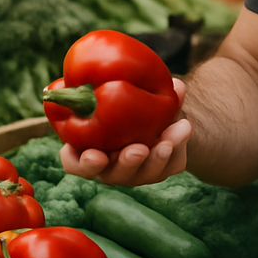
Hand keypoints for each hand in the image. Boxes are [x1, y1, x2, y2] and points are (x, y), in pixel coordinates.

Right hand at [59, 78, 190, 185]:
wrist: (161, 114)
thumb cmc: (130, 101)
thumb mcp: (132, 91)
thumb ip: (142, 85)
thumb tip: (169, 83)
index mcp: (89, 148)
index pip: (75, 163)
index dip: (82, 163)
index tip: (96, 154)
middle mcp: (110, 166)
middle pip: (112, 174)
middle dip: (126, 163)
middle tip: (138, 150)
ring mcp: (135, 172)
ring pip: (144, 173)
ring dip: (156, 159)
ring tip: (166, 142)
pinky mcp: (160, 170)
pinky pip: (169, 166)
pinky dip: (177, 149)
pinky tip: (183, 130)